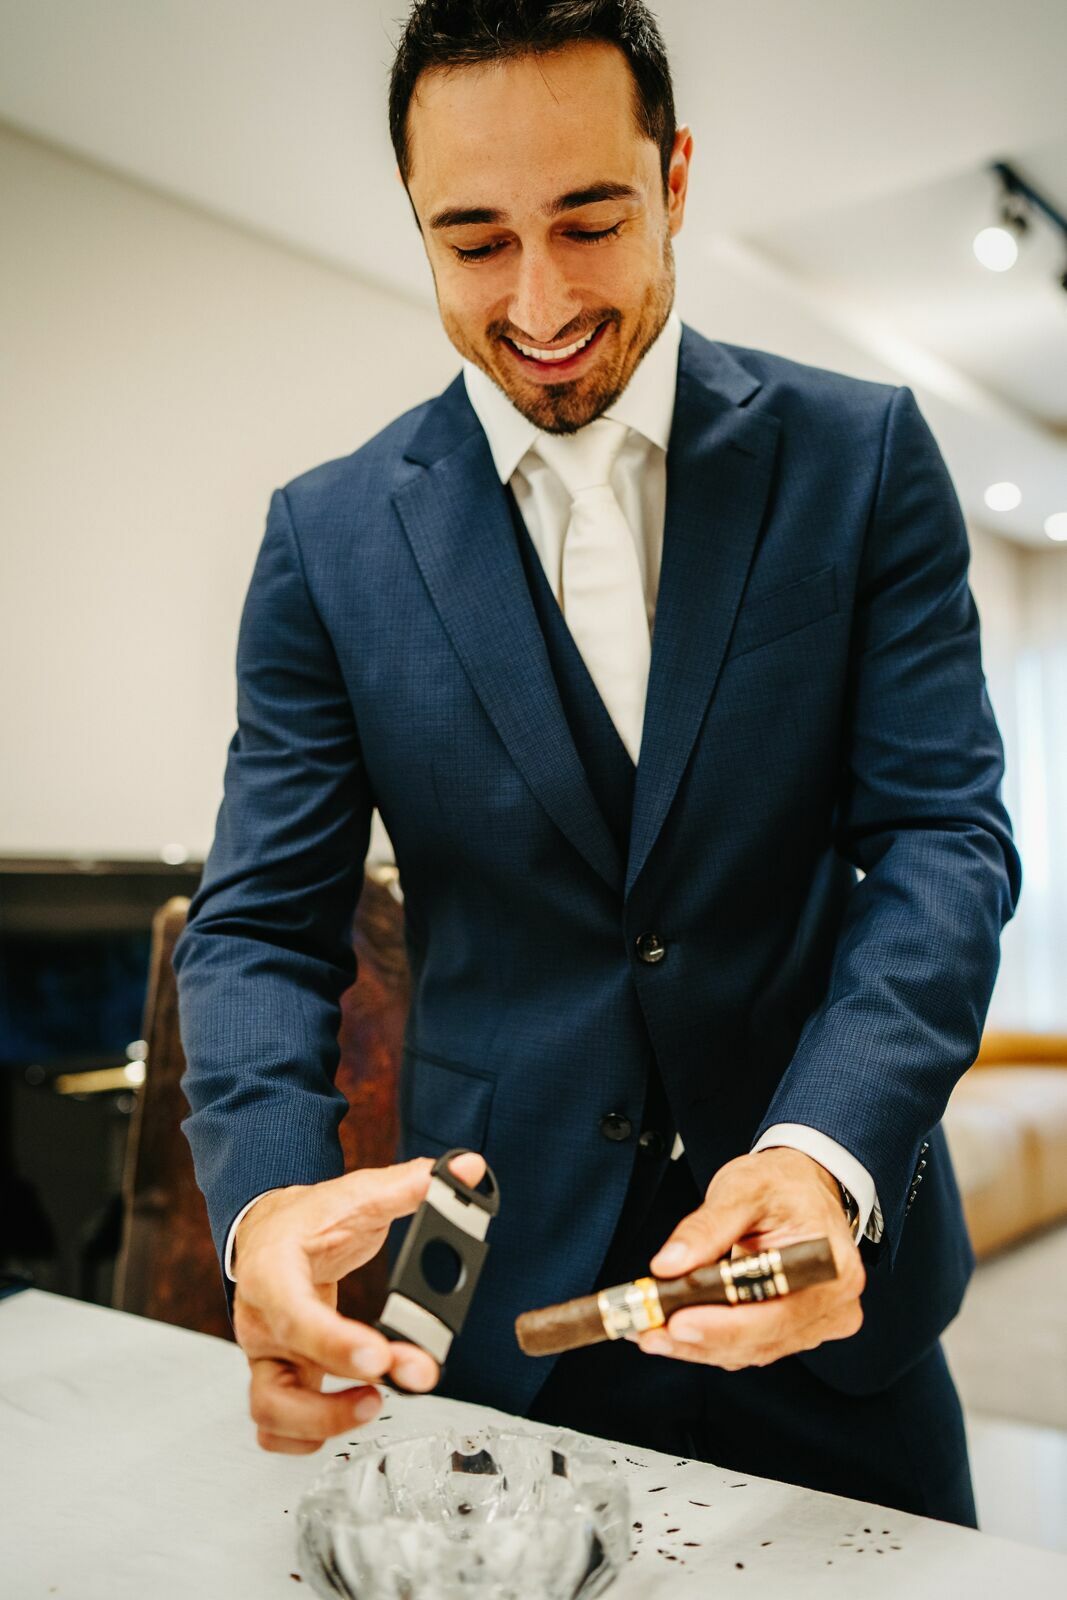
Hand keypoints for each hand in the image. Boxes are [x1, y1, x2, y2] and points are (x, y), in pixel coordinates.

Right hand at [233, 1151, 485, 1453]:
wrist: (269, 1231)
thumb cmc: (309, 1219)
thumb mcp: (354, 1194)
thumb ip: (409, 1185)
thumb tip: (468, 1170)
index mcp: (272, 1273)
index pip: (293, 1315)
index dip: (333, 1343)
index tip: (380, 1357)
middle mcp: (261, 1323)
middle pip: (275, 1386)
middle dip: (333, 1404)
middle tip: (394, 1386)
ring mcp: (266, 1355)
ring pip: (271, 1414)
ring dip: (323, 1424)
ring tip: (375, 1403)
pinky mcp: (278, 1376)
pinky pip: (276, 1425)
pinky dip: (308, 1435)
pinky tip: (349, 1415)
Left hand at [635, 1148, 864, 1369]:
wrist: (803, 1186)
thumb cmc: (781, 1184)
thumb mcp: (742, 1189)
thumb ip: (706, 1227)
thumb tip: (669, 1265)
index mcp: (832, 1265)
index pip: (778, 1310)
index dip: (725, 1325)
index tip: (677, 1322)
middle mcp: (835, 1303)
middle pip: (762, 1338)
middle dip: (700, 1338)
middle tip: (649, 1330)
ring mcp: (819, 1322)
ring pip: (752, 1349)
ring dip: (698, 1345)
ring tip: (650, 1329)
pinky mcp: (797, 1330)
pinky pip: (751, 1345)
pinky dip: (710, 1340)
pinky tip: (674, 1330)